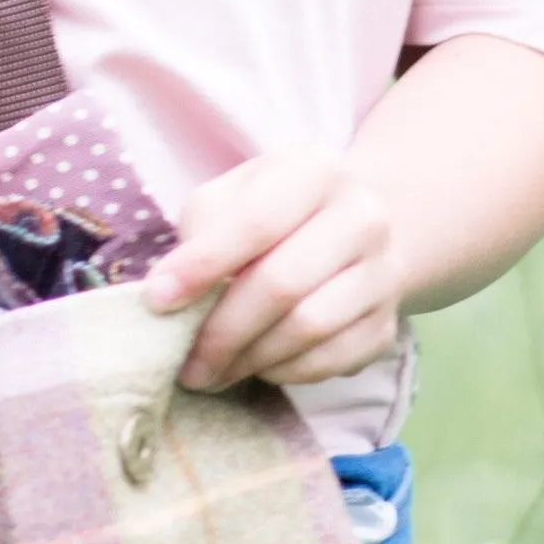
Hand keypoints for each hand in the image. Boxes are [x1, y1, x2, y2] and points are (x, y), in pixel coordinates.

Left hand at [142, 150, 401, 390]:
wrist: (356, 226)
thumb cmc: (276, 211)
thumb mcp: (235, 195)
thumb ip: (202, 230)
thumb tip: (169, 295)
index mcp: (317, 171)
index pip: (256, 222)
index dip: (203, 265)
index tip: (157, 301)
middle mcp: (362, 217)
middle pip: (283, 284)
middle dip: (223, 332)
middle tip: (187, 363)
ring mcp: (382, 272)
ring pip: (309, 328)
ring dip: (250, 359)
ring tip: (214, 370)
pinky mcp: (386, 324)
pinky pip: (331, 360)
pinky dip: (285, 372)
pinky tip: (258, 365)